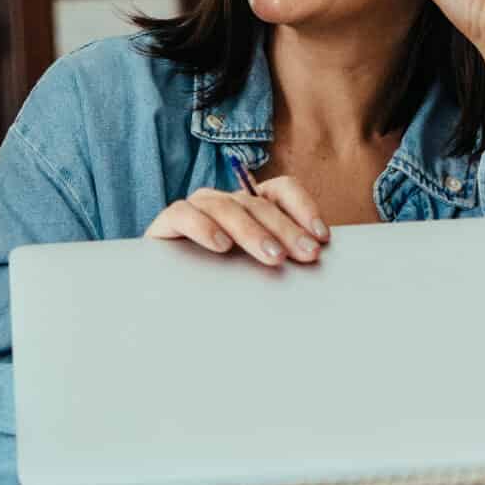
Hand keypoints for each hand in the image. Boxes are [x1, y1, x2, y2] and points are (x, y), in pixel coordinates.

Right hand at [143, 172, 328, 265]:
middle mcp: (226, 201)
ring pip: (226, 207)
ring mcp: (197, 208)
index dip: (303, 207)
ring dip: (252, 231)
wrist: (162, 294)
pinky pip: (184, 213)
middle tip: (306, 254)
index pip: (281, 190)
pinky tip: (221, 245)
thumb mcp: (252, 267)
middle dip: (287, 229)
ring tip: (272, 255)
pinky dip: (203, 227)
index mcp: (251, 206)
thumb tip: (314, 261)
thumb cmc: (216, 279)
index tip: (321, 237)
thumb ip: (278, 257)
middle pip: (259, 203)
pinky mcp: (168, 222)